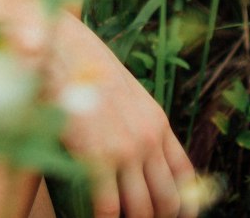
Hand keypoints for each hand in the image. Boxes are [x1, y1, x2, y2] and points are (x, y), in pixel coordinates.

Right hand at [39, 15, 199, 217]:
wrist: (64, 48)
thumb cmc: (87, 70)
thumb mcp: (126, 95)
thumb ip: (139, 125)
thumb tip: (142, 159)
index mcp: (157, 123)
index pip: (185, 179)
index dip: (182, 207)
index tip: (170, 217)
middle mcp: (147, 139)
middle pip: (167, 201)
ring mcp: (123, 149)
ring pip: (141, 210)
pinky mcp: (96, 156)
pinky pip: (109, 208)